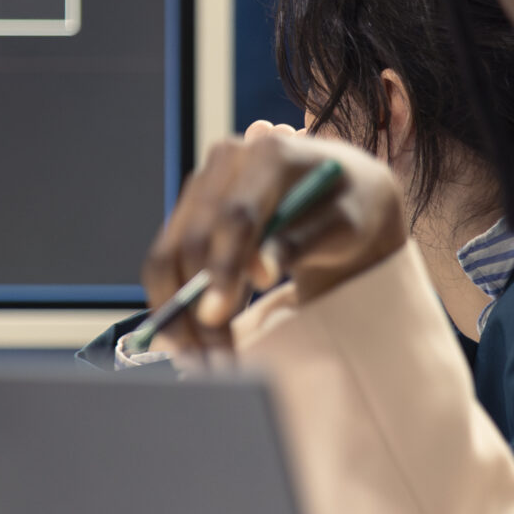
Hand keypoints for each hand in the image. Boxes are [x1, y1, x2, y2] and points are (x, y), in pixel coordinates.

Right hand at [140, 131, 404, 355]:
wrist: (339, 194)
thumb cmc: (350, 208)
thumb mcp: (345, 224)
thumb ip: (304, 241)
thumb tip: (261, 270)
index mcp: (268, 156)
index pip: (236, 217)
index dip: (224, 268)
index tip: (218, 317)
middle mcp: (223, 165)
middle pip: (193, 241)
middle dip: (197, 304)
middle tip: (215, 357)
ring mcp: (199, 189)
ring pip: (167, 256)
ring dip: (176, 312)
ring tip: (200, 357)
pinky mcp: (186, 215)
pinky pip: (164, 263)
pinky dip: (170, 303)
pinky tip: (186, 337)